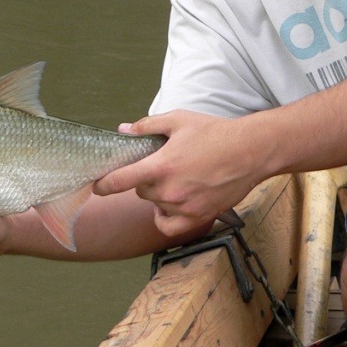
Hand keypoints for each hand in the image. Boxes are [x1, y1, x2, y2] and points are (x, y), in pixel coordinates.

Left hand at [93, 110, 260, 235]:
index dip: (103, 184)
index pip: (120, 181)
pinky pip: (169, 225)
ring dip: (158, 195)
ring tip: (175, 179)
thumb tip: (124, 130)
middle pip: (140, 191)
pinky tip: (172, 203)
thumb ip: (147, 126)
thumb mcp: (178, 120)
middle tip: (161, 165)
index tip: (95, 185)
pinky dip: (165, 216)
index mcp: (161, 166)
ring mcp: (184, 207)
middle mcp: (170, 191)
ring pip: (155, 205)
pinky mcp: (198, 217)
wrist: (250, 151)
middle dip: (144, 178)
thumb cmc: (215, 133)